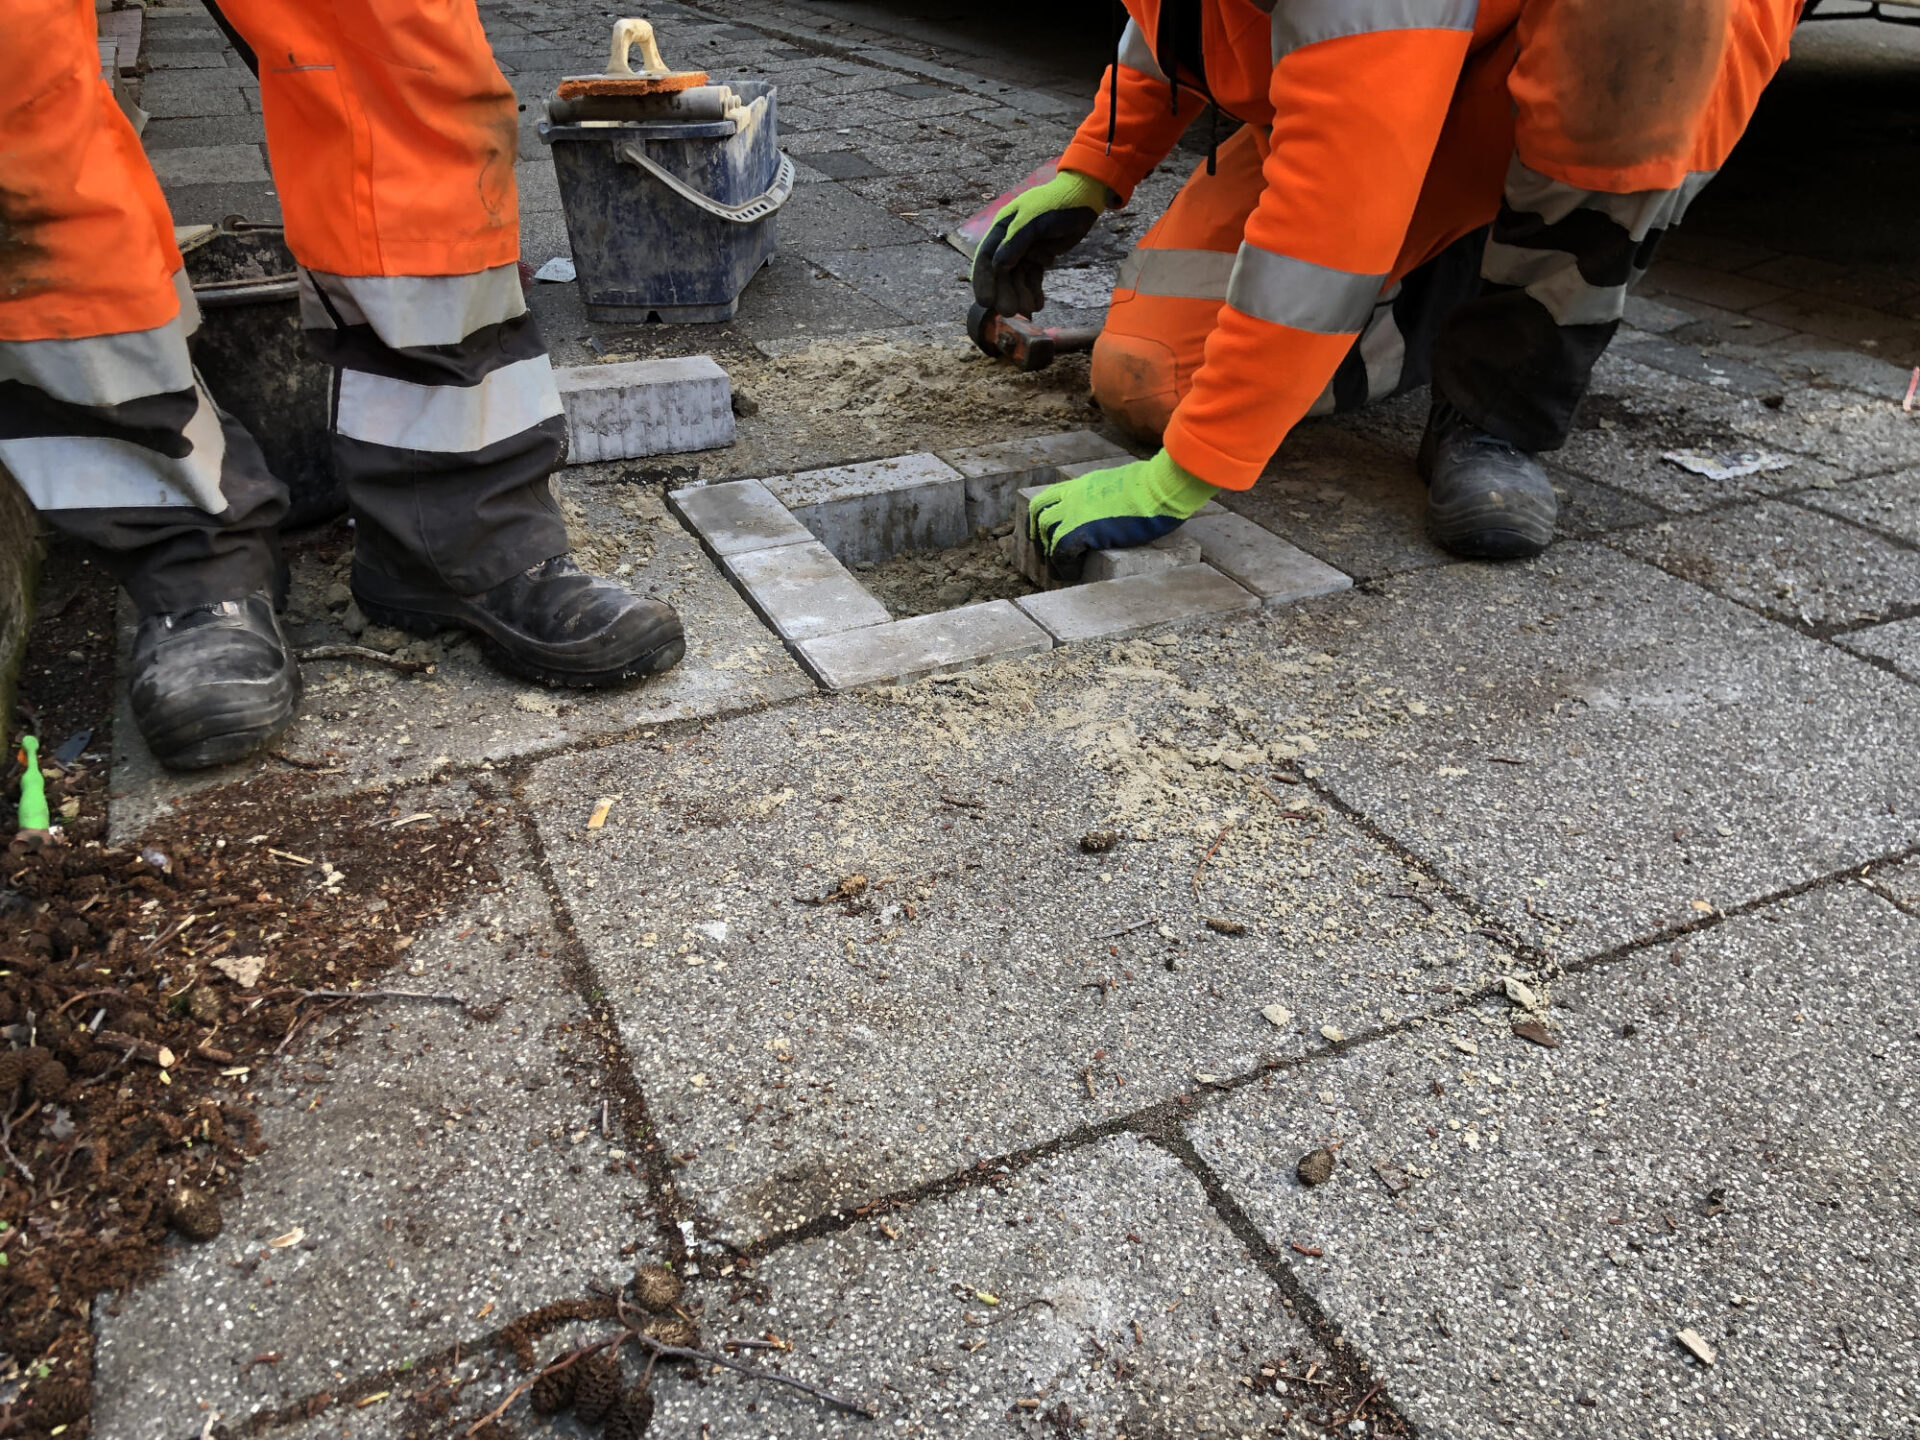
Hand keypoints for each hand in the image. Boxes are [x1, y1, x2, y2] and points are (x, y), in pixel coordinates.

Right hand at [971, 168, 1113, 316]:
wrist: (1083, 199)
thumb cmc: (1056, 204)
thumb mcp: (1033, 221)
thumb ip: (1014, 243)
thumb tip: (997, 267)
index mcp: (1002, 227)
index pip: (986, 257)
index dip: (983, 280)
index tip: (986, 302)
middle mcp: (1009, 240)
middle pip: (1001, 271)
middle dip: (1004, 292)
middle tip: (1009, 312)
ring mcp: (1025, 250)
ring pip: (1018, 277)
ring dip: (1021, 294)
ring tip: (1029, 310)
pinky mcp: (1040, 257)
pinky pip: (1033, 277)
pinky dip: (1034, 290)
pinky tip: (1038, 304)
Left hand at [1027, 450, 1218, 583]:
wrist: (1159, 487)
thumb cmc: (1157, 486)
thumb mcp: (1127, 485)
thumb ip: (1115, 496)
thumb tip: (1122, 508)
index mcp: (1084, 484)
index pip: (1049, 497)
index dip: (1043, 518)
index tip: (1046, 534)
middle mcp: (1074, 495)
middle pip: (1039, 513)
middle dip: (1039, 535)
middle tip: (1048, 554)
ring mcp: (1076, 510)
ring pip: (1046, 531)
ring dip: (1050, 551)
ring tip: (1061, 567)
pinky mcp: (1083, 529)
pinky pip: (1060, 550)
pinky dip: (1063, 564)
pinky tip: (1073, 573)